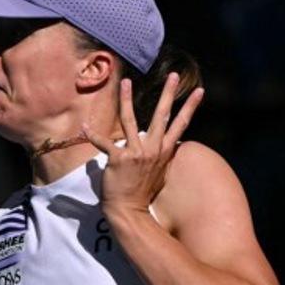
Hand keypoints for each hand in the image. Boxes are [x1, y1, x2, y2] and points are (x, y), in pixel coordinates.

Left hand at [81, 73, 204, 219]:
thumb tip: (165, 145)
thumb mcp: (159, 172)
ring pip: (131, 120)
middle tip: (175, 75)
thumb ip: (160, 155)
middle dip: (169, 94)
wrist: (129, 210)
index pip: (181, 124)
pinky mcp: (119, 159)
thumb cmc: (142, 192)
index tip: (200, 90)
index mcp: (164, 151)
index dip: (190, 107)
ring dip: (126, 99)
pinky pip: (103, 143)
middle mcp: (153, 149)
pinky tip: (84, 125)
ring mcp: (136, 153)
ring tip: (125, 82)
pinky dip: (92, 135)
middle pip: (163, 116)